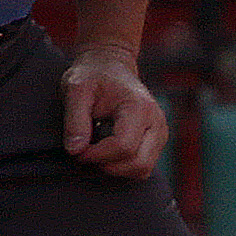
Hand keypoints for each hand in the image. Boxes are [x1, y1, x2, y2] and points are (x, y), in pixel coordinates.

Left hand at [63, 43, 167, 178]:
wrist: (110, 65)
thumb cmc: (92, 75)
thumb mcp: (76, 90)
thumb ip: (75, 120)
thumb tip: (75, 150)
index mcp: (139, 107)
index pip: (123, 146)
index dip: (96, 155)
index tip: (76, 149)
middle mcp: (157, 122)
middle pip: (139, 164)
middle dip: (108, 166)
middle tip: (85, 154)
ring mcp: (160, 133)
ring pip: (143, 170)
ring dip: (116, 169)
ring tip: (96, 152)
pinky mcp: (156, 141)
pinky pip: (143, 167)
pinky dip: (123, 167)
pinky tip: (106, 152)